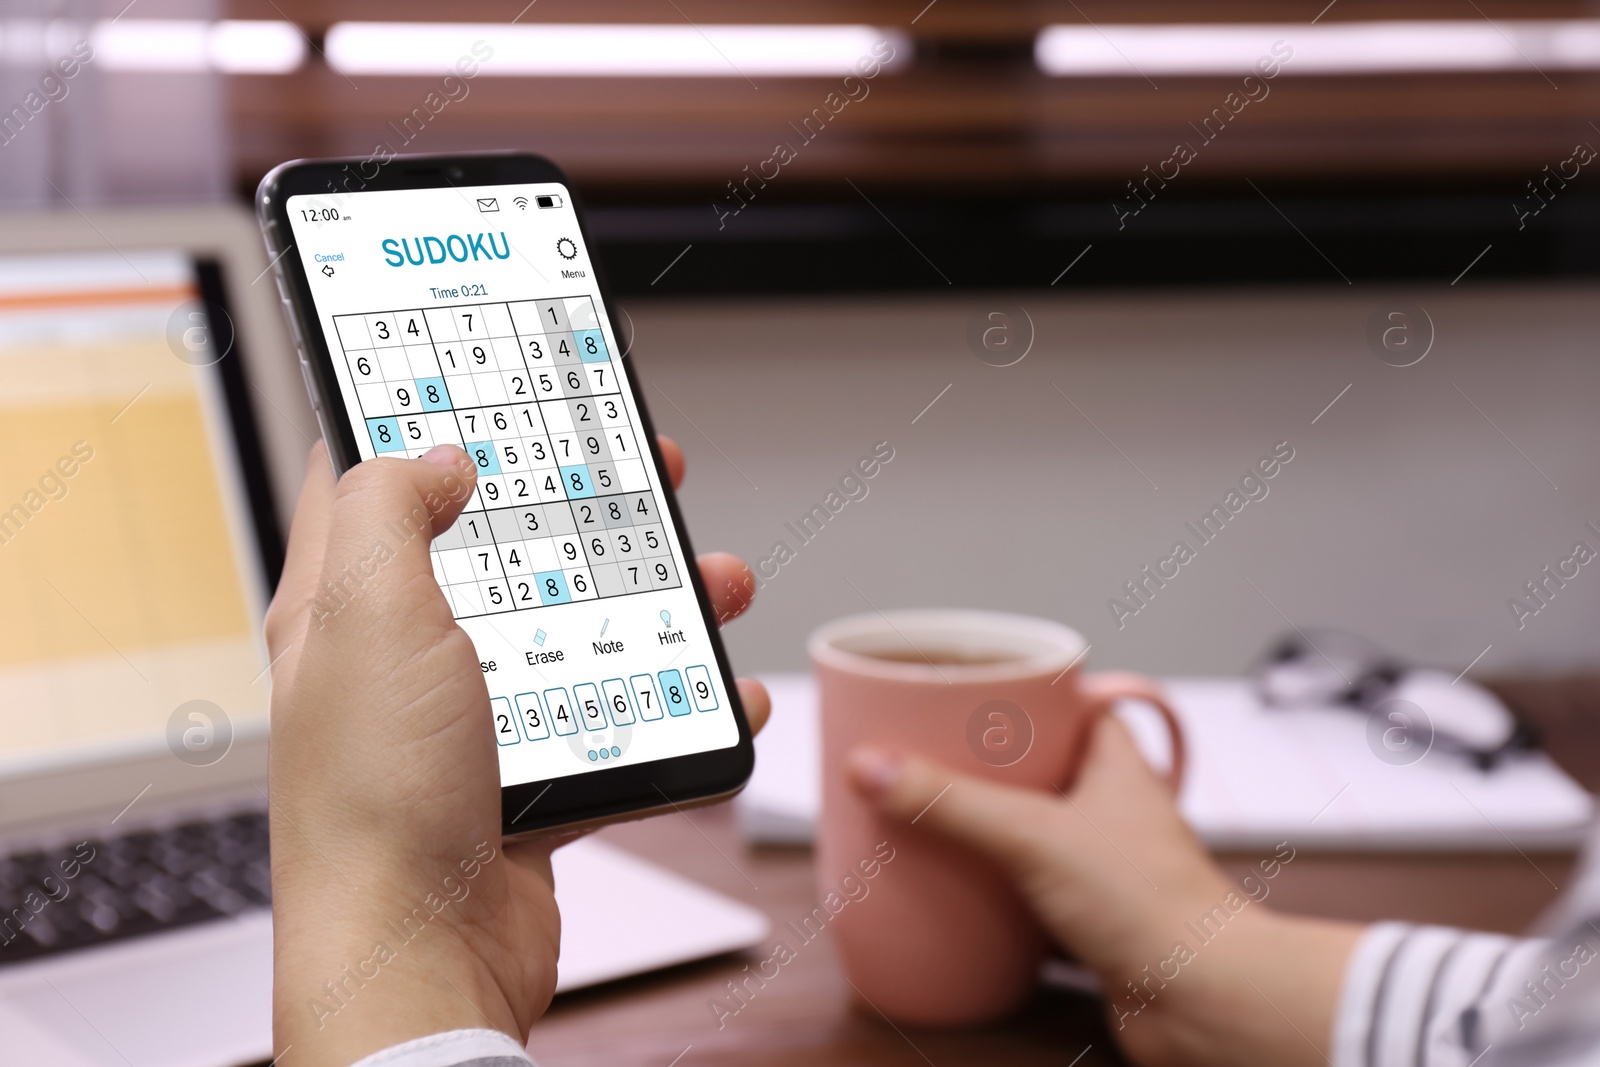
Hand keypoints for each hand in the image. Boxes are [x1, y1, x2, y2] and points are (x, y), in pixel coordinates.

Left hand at [265, 437, 768, 1066]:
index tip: (504, 384)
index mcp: (347, 605)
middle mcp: (407, 657)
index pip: (380, 483)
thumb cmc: (376, 803)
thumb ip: (392, 509)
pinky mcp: (529, 781)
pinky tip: (721, 693)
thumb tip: (434, 456)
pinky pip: (616, 720)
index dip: (439, 424)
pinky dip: (676, 704)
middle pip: (508, 550)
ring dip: (657, 603)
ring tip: (717, 582)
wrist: (420, 959)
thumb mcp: (370, 614)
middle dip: (587, 508)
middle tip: (646, 471)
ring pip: (577, 631)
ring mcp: (472, 722)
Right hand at [847, 716, 1361, 1066]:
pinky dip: (994, 898)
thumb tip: (872, 766)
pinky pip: (1029, 899)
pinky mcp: (1090, 924)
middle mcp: (1111, 811)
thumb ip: (949, 801)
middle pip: (1034, 771)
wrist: (1205, 1005)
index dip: (1016, 696)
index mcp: (1113, 765)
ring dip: (984, 836)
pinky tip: (954, 897)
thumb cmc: (1158, 909)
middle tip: (924, 759)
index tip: (960, 692)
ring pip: (1030, 837)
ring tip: (926, 822)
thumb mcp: (1034, 836)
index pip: (1064, 705)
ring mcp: (1102, 868)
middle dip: (980, 770)